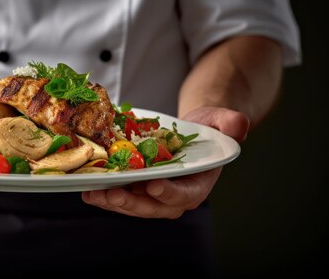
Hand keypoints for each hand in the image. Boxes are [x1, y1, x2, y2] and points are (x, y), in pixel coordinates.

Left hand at [81, 106, 248, 217]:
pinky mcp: (137, 189)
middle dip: (132, 203)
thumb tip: (239, 123)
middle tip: (113, 195)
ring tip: (93, 193)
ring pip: (133, 204)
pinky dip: (105, 193)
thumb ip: (230, 124)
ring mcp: (154, 194)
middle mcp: (174, 195)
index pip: (185, 194)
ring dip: (112, 201)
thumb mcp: (221, 121)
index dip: (170, 193)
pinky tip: (88, 187)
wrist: (191, 131)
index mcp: (198, 184)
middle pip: (153, 206)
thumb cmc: (207, 128)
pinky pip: (121, 194)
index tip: (153, 186)